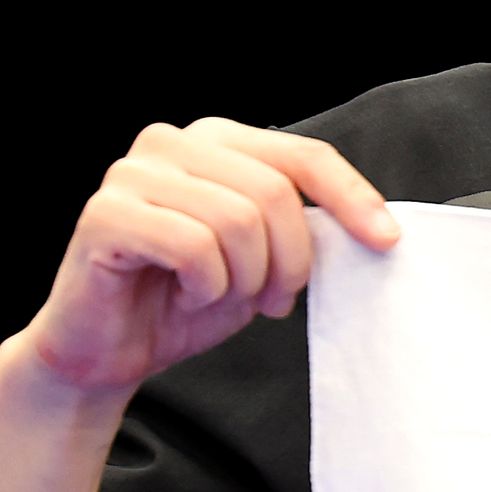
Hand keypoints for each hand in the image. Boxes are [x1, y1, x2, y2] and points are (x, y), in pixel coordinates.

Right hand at [13, 120, 400, 408]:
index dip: (351, 197)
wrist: (108, 351)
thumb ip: (299, 229)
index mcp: (215, 141)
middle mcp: (171, 142)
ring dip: (244, 278)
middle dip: (289, 260)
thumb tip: (368, 225)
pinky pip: (193, 245)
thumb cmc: (183, 300)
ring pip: (238, 220)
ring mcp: (132, 172)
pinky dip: (205, 285)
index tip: (385, 241)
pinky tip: (186, 294)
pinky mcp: (105, 213)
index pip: (302, 155)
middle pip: (275, 191)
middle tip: (273, 299)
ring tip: (220, 296)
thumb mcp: (262, 260)